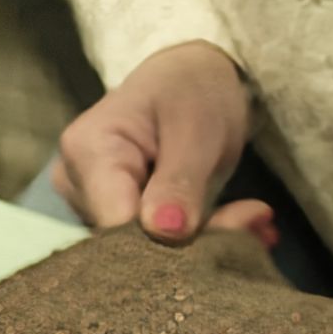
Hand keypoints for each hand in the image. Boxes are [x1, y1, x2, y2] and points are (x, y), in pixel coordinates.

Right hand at [52, 40, 278, 245]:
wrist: (185, 82)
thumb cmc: (189, 90)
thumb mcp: (196, 126)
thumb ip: (180, 181)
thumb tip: (166, 231)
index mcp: (87, 153)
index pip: (118, 224)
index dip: (168, 240)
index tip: (232, 227)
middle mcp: (76, 186)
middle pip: (130, 243)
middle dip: (197, 240)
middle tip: (256, 219)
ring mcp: (90, 207)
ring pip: (147, 251)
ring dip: (205, 240)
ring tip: (251, 217)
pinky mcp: (112, 223)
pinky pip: (155, 246)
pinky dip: (200, 238)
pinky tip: (237, 223)